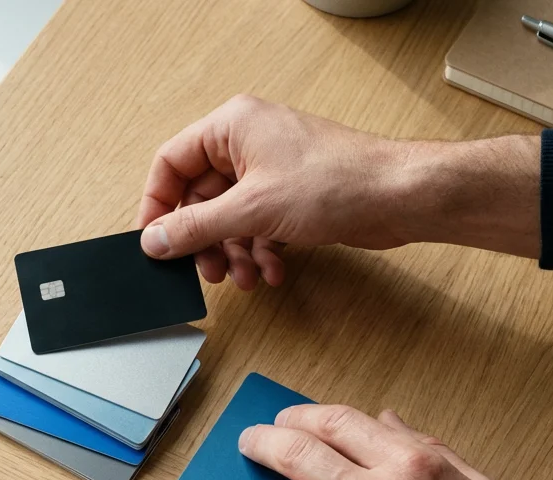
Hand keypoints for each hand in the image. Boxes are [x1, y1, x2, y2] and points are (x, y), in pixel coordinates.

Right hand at [134, 95, 540, 289]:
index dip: (157, 205)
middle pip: (201, 197)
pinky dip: (261, 252)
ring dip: (234, 252)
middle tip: (206, 270)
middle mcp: (248, 143)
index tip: (153, 242)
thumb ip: (196, 226)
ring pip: (230, 217)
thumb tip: (155, 240)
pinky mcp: (292, 195)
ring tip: (243, 278)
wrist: (399, 197)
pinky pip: (258, 226)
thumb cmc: (338, 182)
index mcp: (231, 127)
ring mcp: (271, 169)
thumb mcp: (252, 210)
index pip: (171, 163)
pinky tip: (272, 271)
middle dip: (204, 240)